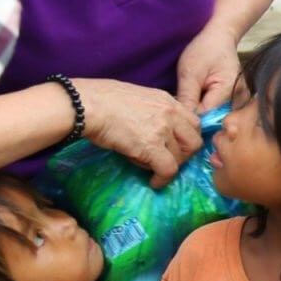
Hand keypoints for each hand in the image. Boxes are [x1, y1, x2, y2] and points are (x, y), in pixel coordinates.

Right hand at [79, 80, 202, 187]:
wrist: (86, 105)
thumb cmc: (101, 99)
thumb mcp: (137, 98)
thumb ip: (152, 111)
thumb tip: (153, 127)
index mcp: (167, 100)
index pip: (193, 123)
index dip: (187, 138)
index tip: (176, 148)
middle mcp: (170, 113)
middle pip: (194, 141)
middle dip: (185, 155)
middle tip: (168, 161)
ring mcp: (162, 129)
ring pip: (181, 157)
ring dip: (169, 165)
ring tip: (152, 168)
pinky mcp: (150, 146)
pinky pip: (168, 169)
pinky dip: (162, 179)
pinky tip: (154, 182)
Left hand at [174, 26, 242, 114]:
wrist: (220, 37)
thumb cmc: (205, 50)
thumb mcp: (190, 72)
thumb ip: (187, 97)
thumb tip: (182, 120)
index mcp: (229, 89)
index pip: (208, 115)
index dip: (191, 118)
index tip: (177, 115)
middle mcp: (241, 97)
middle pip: (217, 119)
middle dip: (199, 118)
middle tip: (183, 108)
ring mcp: (241, 99)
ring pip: (220, 117)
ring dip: (205, 115)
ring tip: (193, 103)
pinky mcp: (238, 99)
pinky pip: (224, 112)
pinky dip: (211, 111)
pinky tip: (202, 102)